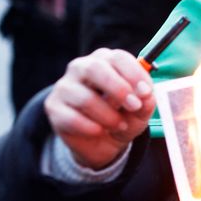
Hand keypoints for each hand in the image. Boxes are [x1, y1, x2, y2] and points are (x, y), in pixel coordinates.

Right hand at [43, 48, 154, 169]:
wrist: (102, 143)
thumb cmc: (122, 117)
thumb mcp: (140, 111)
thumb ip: (146, 101)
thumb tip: (146, 95)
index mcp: (105, 61)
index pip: (117, 57)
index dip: (133, 74)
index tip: (146, 92)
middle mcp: (81, 68)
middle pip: (95, 68)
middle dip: (118, 89)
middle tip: (134, 106)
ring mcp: (64, 87)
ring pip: (85, 98)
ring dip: (108, 116)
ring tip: (119, 125)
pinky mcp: (54, 107)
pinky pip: (72, 118)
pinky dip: (91, 128)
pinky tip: (100, 131)